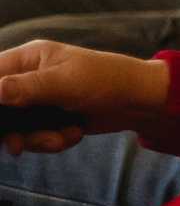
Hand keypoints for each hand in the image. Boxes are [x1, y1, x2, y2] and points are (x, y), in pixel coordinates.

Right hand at [0, 41, 170, 155]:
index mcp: (28, 59)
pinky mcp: (49, 119)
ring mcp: (38, 101)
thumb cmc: (107, 80)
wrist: (140, 102)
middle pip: (1, 109)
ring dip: (38, 139)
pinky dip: (53, 141)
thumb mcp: (66, 82)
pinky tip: (75, 134)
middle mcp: (28, 79)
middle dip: (12, 130)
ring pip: (16, 128)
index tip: (3, 119)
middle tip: (18, 146)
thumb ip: (28, 88)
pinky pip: (36, 137)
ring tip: (63, 138)